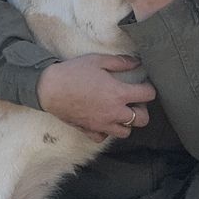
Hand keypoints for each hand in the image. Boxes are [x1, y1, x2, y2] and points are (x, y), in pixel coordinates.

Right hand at [37, 53, 155, 139]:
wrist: (49, 88)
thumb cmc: (73, 72)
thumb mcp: (98, 60)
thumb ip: (120, 62)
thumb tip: (136, 63)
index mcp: (119, 93)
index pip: (148, 95)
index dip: (148, 88)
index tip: (142, 85)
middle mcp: (114, 112)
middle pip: (142, 120)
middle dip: (141, 110)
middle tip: (133, 101)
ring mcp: (102, 124)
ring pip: (125, 132)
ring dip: (126, 123)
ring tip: (119, 111)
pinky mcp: (90, 130)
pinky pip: (104, 137)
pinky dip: (106, 131)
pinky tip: (102, 120)